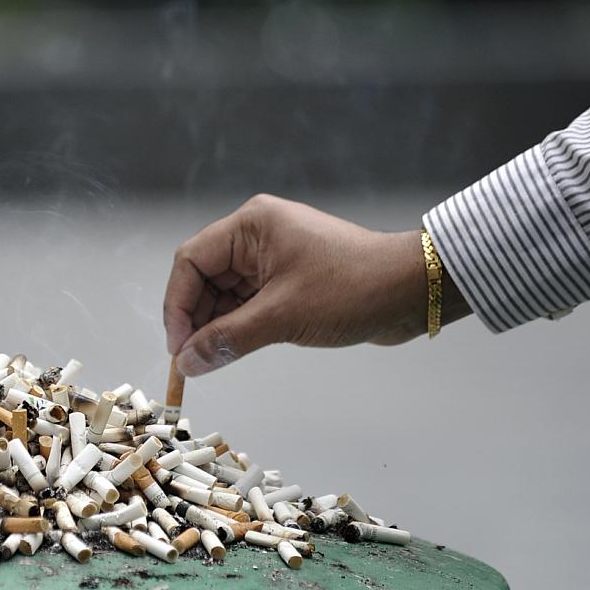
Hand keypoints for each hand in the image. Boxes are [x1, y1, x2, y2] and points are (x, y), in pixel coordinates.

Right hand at [163, 194, 445, 376]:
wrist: (412, 290)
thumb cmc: (352, 289)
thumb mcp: (282, 317)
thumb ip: (227, 339)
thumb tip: (187, 363)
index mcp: (251, 225)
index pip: (191, 261)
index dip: (178, 305)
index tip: (178, 347)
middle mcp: (256, 235)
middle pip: (203, 277)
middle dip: (194, 319)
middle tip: (191, 361)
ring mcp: (272, 257)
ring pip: (223, 293)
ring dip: (215, 326)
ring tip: (211, 360)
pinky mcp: (287, 279)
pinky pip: (247, 302)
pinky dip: (237, 326)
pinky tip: (232, 350)